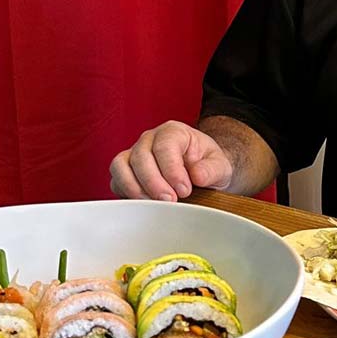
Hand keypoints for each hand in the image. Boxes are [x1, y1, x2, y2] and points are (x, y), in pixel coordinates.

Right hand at [109, 121, 233, 201]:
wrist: (202, 171)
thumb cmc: (208, 165)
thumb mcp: (220, 166)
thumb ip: (212, 169)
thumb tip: (196, 175)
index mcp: (173, 132)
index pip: (165, 146)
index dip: (172, 170)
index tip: (184, 190)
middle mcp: (150, 139)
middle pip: (140, 156)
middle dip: (153, 182)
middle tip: (169, 201)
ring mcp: (135, 154)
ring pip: (121, 166)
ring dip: (135, 188)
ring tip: (154, 205)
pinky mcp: (126, 172)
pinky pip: (116, 180)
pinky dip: (126, 194)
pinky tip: (144, 205)